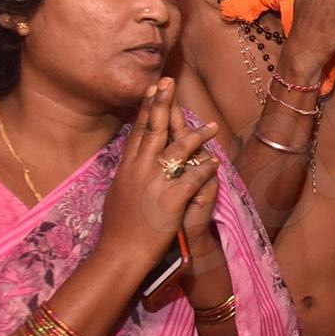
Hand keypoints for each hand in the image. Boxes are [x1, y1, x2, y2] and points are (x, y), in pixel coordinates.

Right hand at [99, 79, 219, 267]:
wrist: (119, 255)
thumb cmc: (120, 228)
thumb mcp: (119, 194)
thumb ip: (129, 174)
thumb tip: (132, 159)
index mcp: (127, 168)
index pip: (139, 131)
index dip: (147, 107)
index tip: (153, 87)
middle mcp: (139, 170)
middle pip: (153, 130)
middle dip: (162, 104)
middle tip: (169, 80)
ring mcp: (155, 184)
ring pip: (177, 150)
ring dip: (196, 136)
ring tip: (212, 125)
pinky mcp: (170, 200)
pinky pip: (193, 178)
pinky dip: (205, 168)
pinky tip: (215, 162)